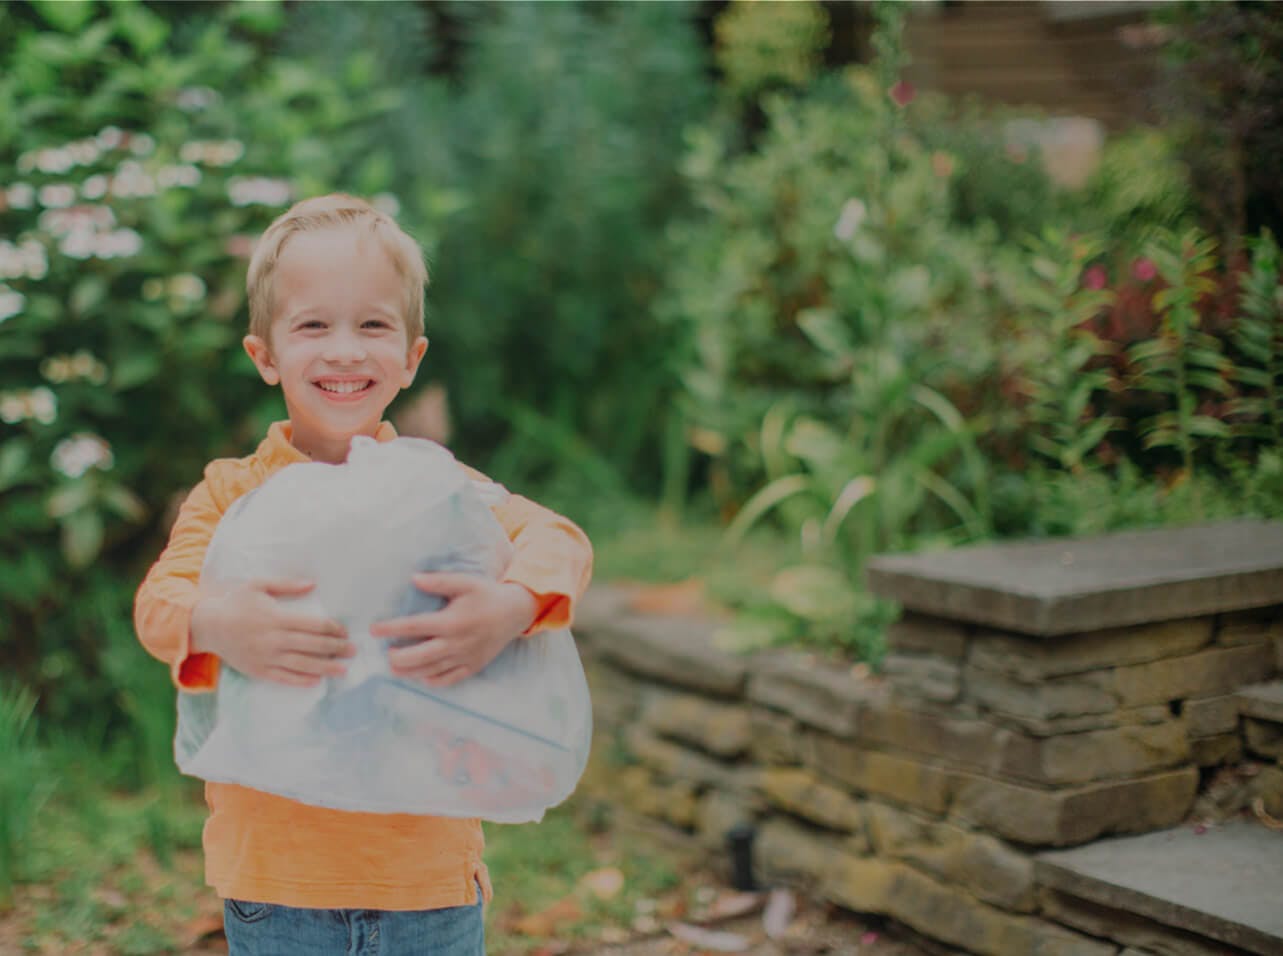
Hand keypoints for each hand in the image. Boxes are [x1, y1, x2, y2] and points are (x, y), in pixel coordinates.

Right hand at [190, 578, 352, 686]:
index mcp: (276, 618)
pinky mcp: (257, 671)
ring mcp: (265, 657)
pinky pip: (283, 678)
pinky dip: (301, 681)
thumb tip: (313, 584)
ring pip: (301, 665)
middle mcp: (273, 640)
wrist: (207, 626)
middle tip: (353, 650)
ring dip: (325, 668)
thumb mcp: (259, 585)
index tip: (345, 631)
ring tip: (343, 670)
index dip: (332, 629)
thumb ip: (287, 585)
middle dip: (336, 649)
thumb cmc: (236, 602)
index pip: (313, 625)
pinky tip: (316, 681)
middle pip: (312, 646)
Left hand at [370, 573, 536, 686]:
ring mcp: (465, 658)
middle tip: (385, 654)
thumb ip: (439, 581)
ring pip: (431, 671)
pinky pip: (449, 680)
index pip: (414, 626)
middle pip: (419, 656)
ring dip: (409, 672)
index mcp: (452, 621)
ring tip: (394, 668)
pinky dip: (432, 681)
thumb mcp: (465, 582)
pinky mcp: (472, 667)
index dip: (391, 628)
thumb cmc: (487, 595)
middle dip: (398, 657)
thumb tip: (413, 579)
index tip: (373, 630)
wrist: (516, 612)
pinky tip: (420, 676)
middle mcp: (457, 643)